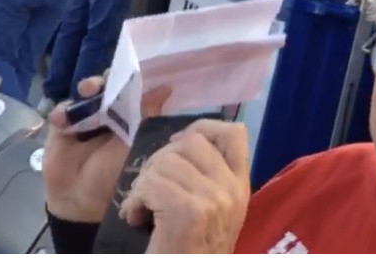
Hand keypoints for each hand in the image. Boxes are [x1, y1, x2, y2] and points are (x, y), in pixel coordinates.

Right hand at [43, 75, 171, 222]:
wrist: (80, 198)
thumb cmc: (114, 174)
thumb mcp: (135, 144)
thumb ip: (147, 116)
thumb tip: (167, 88)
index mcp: (128, 117)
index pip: (129, 89)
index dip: (129, 78)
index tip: (129, 68)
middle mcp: (108, 113)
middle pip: (108, 86)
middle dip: (107, 79)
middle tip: (107, 78)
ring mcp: (84, 117)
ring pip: (85, 92)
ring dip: (87, 87)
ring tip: (87, 90)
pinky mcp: (62, 124)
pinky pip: (62, 110)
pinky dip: (63, 112)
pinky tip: (63, 120)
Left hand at [120, 120, 250, 253]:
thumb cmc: (190, 250)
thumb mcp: (212, 210)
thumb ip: (208, 177)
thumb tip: (182, 140)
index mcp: (241, 185)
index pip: (234, 133)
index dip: (201, 129)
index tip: (176, 148)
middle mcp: (232, 189)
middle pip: (190, 141)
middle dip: (159, 159)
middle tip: (149, 188)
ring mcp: (215, 199)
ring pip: (165, 162)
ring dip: (143, 184)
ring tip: (142, 208)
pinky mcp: (190, 212)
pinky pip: (152, 184)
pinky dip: (134, 200)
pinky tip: (135, 217)